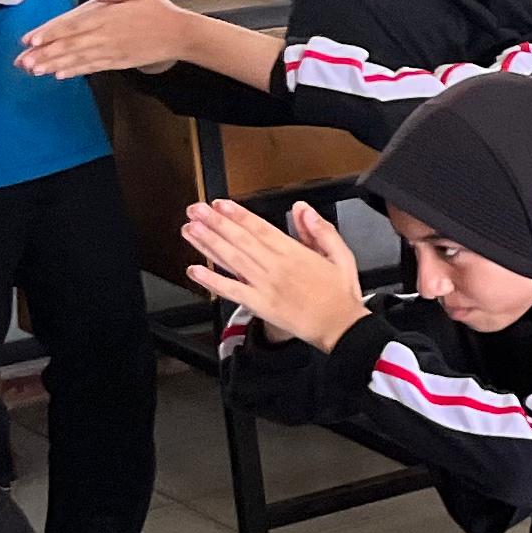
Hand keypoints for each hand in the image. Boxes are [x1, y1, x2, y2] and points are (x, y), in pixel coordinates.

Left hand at [19, 0, 192, 79]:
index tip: (29, 39)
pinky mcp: (117, 62)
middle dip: (43, 54)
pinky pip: (92, 67)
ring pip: (76, 59)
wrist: (180, 34)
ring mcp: (110, 51)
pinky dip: (75, 71)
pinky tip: (59, 75)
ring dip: (53, 65)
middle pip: (68, 45)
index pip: (71, 25)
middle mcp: (104, 36)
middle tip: (22, 60)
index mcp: (105, 16)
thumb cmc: (156, 10)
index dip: (48, 33)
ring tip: (34, 70)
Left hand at [183, 198, 370, 350]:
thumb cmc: (340, 294)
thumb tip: (303, 209)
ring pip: (231, 261)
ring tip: (190, 230)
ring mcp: (265, 286)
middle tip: (195, 210)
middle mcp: (276, 268)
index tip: (220, 204)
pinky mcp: (260, 305)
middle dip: (215, 223)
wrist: (340, 327)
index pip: (260, 229)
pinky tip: (196, 270)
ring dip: (208, 244)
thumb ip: (321, 230)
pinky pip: (231, 291)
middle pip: (240, 241)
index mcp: (295, 253)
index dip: (238, 215)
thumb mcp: (341, 255)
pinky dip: (212, 281)